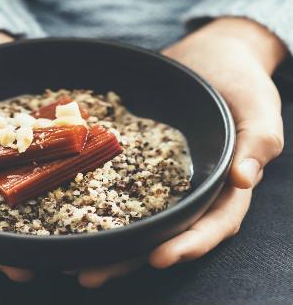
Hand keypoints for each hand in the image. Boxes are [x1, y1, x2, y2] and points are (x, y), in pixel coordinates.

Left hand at [73, 17, 285, 287]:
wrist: (208, 55)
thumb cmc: (239, 79)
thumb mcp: (258, 105)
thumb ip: (259, 140)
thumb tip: (244, 178)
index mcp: (224, 186)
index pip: (211, 224)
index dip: (189, 243)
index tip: (158, 257)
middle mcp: (191, 190)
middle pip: (164, 233)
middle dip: (132, 258)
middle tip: (91, 274)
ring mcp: (162, 179)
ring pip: (137, 219)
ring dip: (108, 244)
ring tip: (73, 261)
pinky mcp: (137, 162)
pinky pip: (117, 187)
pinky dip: (97, 206)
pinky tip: (70, 218)